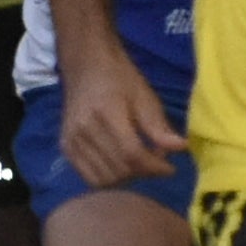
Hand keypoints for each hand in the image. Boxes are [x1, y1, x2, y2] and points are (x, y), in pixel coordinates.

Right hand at [59, 53, 180, 192]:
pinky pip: (89, 177)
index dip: (154, 167)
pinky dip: (108, 178)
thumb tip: (180, 148)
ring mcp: (71, 141)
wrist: (85, 66)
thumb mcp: (144, 96)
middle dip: (144, 173)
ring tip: (139, 165)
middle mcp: (83, 130)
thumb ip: (158, 126)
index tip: (171, 168)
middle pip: (119, 169)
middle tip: (156, 163)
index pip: (131, 153)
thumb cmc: (119, 77)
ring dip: (126, 178)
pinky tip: (120, 166)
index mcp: (106, 113)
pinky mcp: (66, 148)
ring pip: (104, 179)